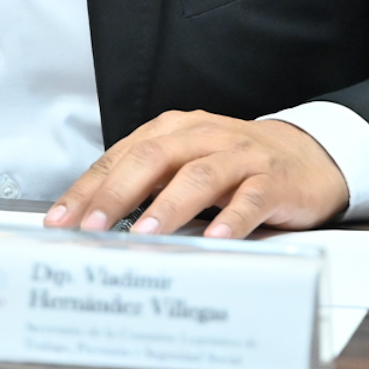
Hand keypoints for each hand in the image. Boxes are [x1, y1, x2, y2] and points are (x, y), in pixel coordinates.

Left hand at [44, 111, 350, 239]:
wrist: (306, 155)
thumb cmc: (234, 165)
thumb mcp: (185, 166)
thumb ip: (146, 186)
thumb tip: (94, 223)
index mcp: (172, 131)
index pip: (120, 157)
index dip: (89, 188)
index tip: (62, 219)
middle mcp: (203, 136)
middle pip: (153, 159)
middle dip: (117, 194)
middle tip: (93, 227)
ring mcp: (240, 155)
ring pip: (198, 175)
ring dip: (167, 206)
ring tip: (145, 234)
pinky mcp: (274, 178)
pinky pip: (251, 197)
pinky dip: (232, 218)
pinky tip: (216, 238)